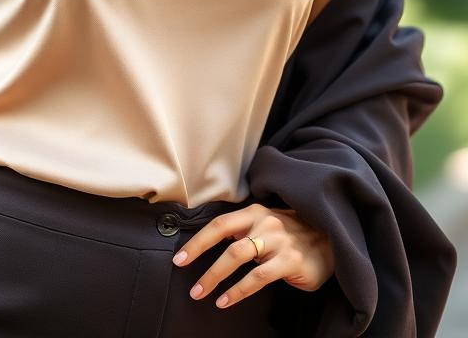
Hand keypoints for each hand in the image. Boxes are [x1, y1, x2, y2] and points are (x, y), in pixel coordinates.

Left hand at [171, 203, 334, 309]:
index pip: (218, 224)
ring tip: (201, 293)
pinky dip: (238, 290)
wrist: (334, 240)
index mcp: (254, 212)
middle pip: (225, 239)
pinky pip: (258, 277)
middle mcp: (264, 222)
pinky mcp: (290, 261)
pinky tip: (226, 300)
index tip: (180, 258)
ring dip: (215, 276)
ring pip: (238, 256)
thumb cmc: (294, 235)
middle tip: (186, 279)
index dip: (197, 241)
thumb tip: (211, 245)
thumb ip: (244, 231)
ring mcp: (278, 241)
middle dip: (201, 259)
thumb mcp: (267, 224)